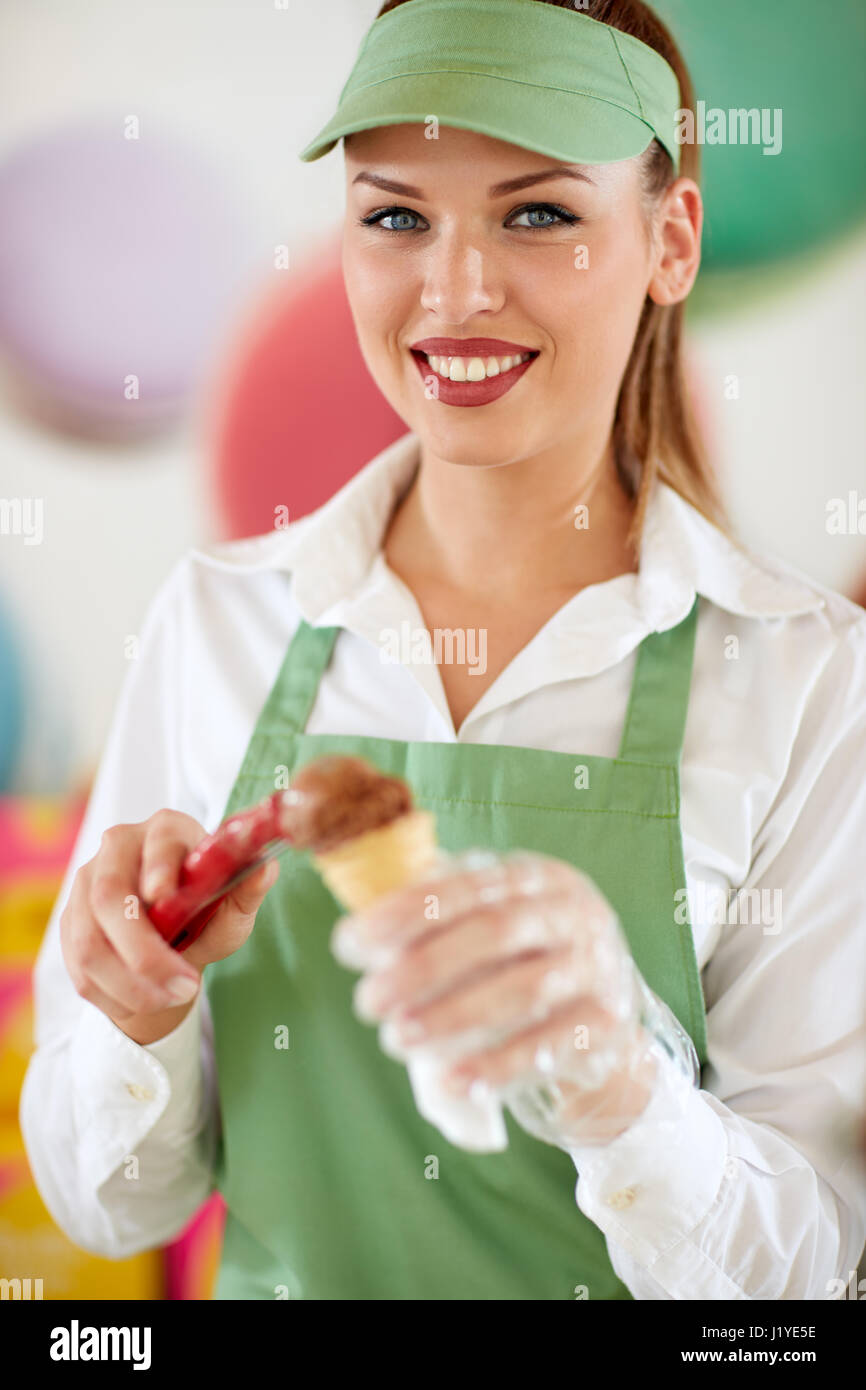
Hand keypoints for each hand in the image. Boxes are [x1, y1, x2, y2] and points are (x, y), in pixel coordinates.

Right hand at [60, 809, 278, 1043]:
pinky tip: (142, 1000)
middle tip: (185, 988)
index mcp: (167, 829)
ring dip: (129, 983)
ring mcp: (86, 881)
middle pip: (110, 896)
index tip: (164, 897)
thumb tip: (266, 869)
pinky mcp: (69, 920)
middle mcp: (119, 846)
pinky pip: (78, 965)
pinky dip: (111, 993)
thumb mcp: (233, 907)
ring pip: (89, 941)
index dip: (159, 868)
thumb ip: (246, 891)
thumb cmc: (206, 913)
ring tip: (171, 999)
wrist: (173, 937)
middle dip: (144, 953)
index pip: (159, 842)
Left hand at [331, 849, 675, 1148]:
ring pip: (520, 991)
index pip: (465, 885)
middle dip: (421, 968)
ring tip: (396, 1039)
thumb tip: (356, 939)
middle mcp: (572, 913)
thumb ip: (437, 920)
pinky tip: (451, 1081)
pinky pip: (546, 1046)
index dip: (403, 912)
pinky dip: (495, 1066)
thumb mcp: (493, 923)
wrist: (603, 1016)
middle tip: (367, 1002)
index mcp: (535, 877)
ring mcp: (595, 967)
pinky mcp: (604, 1024)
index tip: (349, 944)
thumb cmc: (524, 960)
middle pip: (492, 934)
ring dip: (451, 1017)